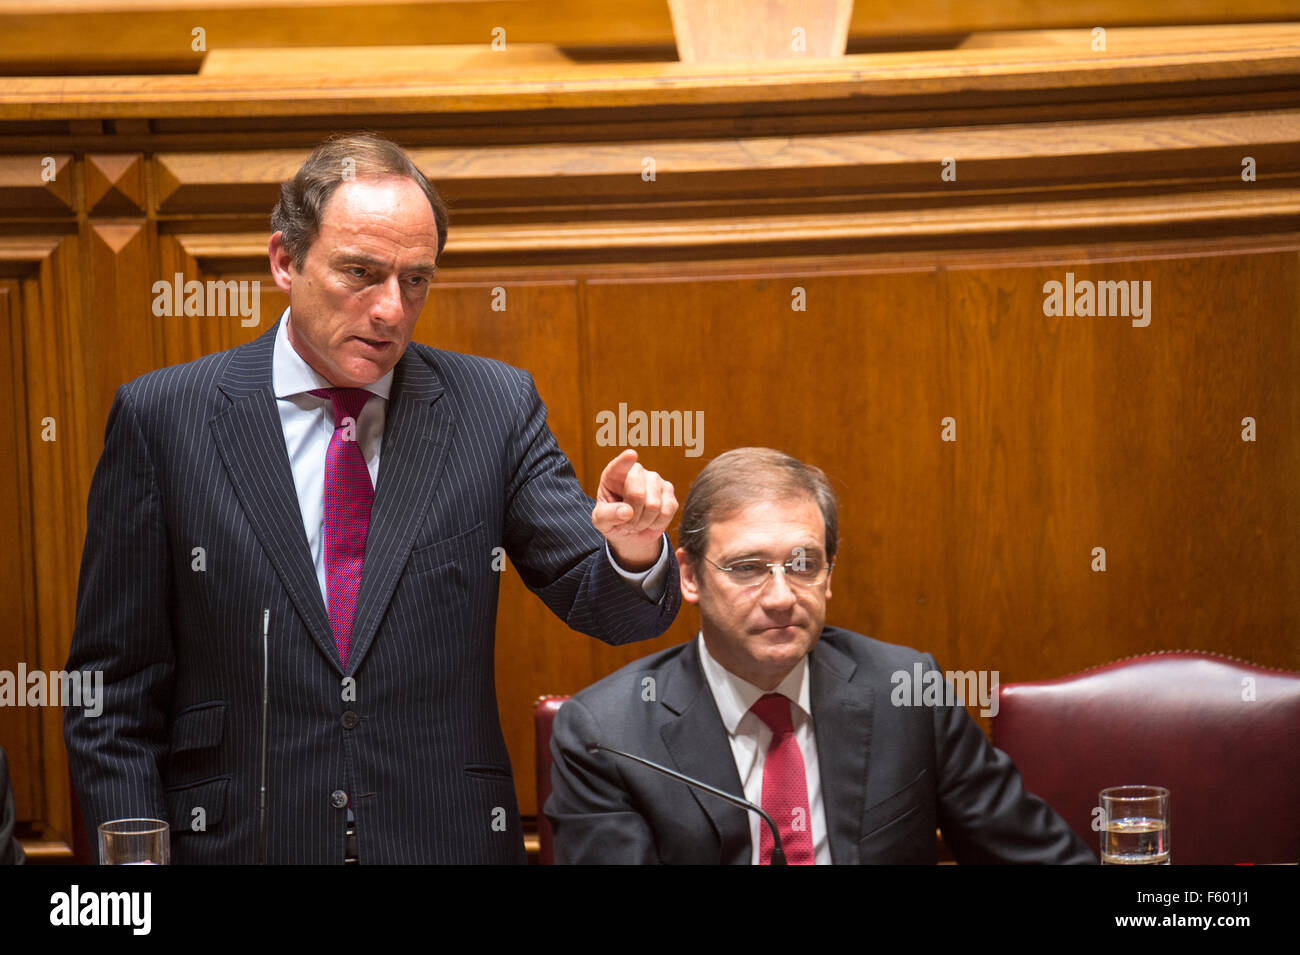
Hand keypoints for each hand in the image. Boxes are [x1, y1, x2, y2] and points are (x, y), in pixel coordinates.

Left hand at [591, 449, 676, 570]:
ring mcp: (655, 479)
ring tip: (637, 521)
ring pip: (653, 505)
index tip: (631, 455)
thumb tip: (627, 512)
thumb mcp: (601, 521)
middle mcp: (636, 472)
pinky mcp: (669, 491)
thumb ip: (607, 516)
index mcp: (614, 474)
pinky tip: (650, 520)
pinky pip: (666, 511)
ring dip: (643, 521)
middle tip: (627, 522)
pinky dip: (656, 523)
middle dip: (632, 516)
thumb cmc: (613, 520)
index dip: (625, 461)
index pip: (619, 466)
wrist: (631, 532)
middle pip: (637, 494)